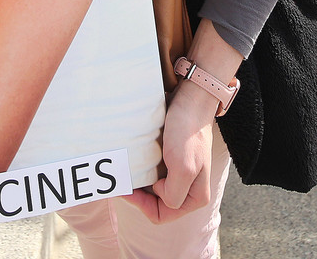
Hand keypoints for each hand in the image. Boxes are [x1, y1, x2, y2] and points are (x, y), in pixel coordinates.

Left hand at [126, 82, 216, 222]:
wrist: (190, 101)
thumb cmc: (188, 132)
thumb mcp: (183, 168)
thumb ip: (173, 193)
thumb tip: (159, 194)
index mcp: (195, 197)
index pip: (161, 215)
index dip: (142, 205)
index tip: (127, 188)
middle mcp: (187, 188)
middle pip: (155, 204)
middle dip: (138, 194)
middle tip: (121, 180)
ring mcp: (178, 174)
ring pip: (151, 189)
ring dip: (137, 182)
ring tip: (124, 170)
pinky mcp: (170, 160)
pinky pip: (151, 173)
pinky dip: (140, 170)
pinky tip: (132, 161)